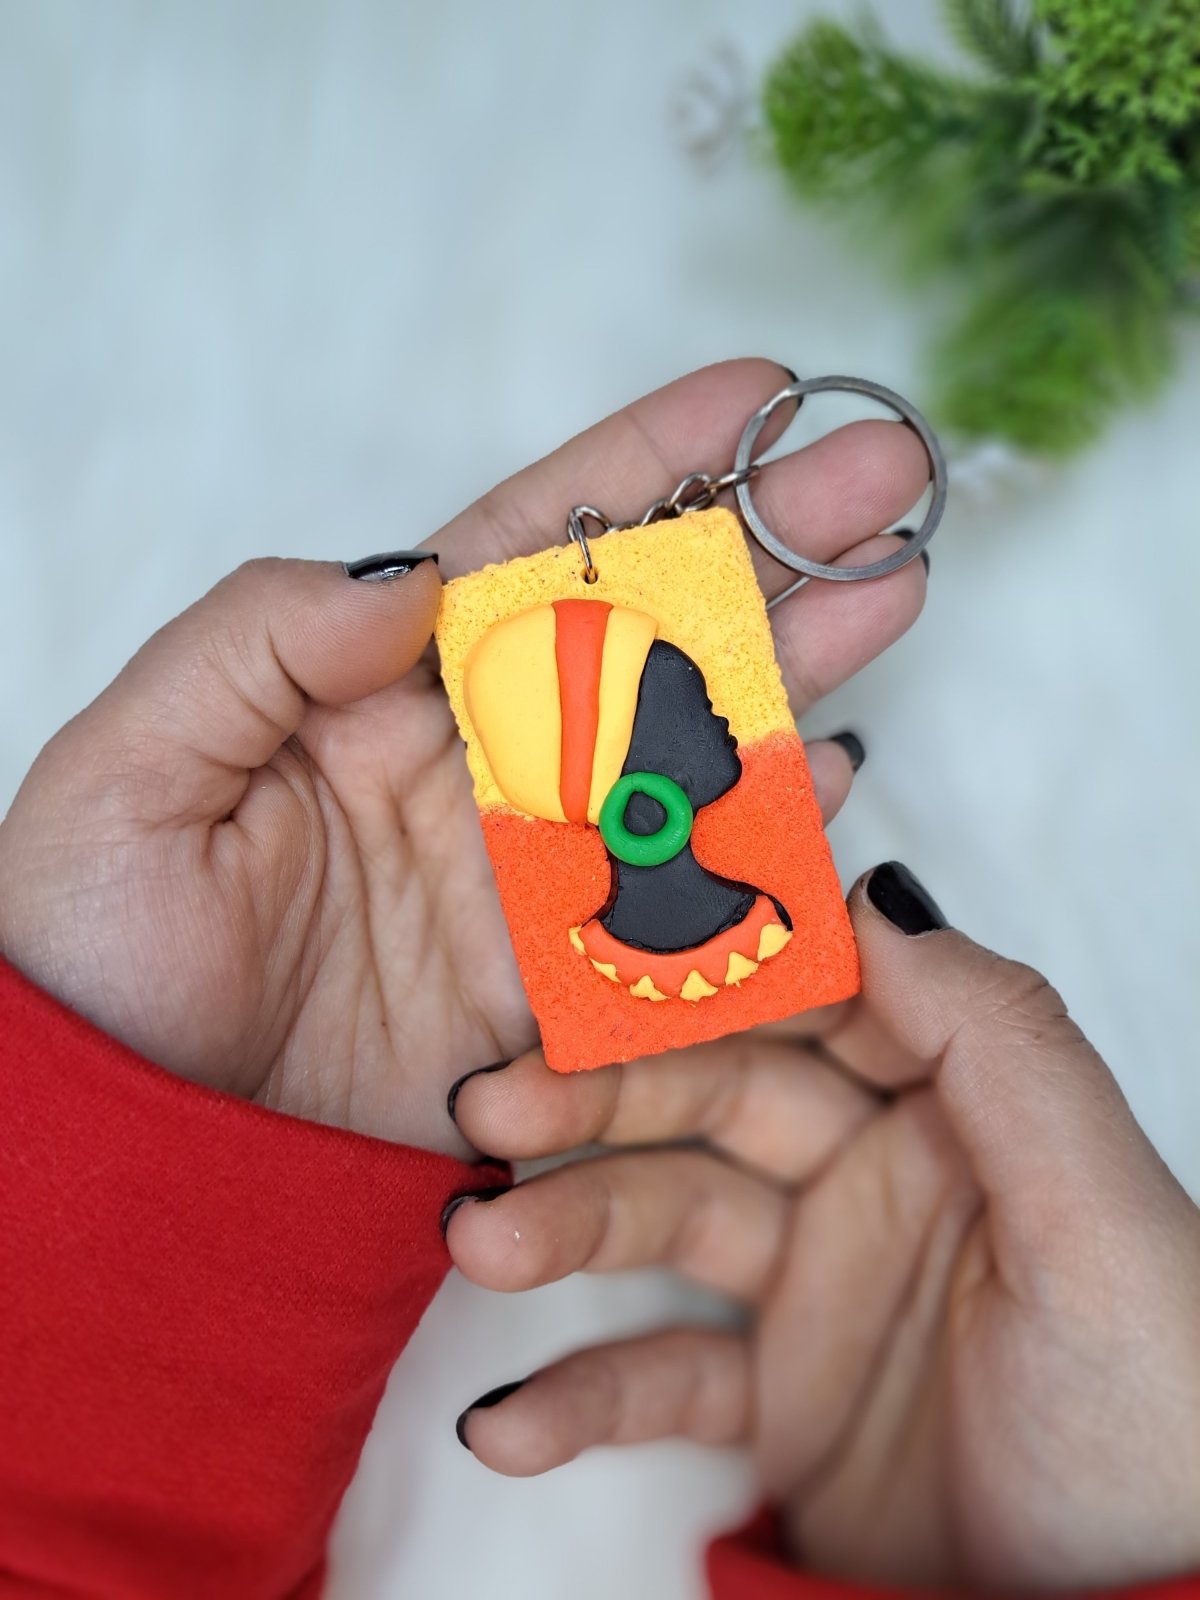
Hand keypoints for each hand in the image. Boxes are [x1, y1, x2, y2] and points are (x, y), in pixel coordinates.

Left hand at [0, 360, 928, 1153]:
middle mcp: (474, 765)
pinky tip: (825, 778)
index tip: (756, 395)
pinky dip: (760, 845)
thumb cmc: (88, 949)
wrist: (113, 1144)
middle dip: (766, 544)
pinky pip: (677, 904)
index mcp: (377, 687)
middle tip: (884, 473)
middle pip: (645, 631)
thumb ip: (261, 642)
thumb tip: (417, 581)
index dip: (646, 468)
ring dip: (793, 668)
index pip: (532, 548)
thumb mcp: (133, 766)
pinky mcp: (555, 986)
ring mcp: (526, 873)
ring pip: (687, 749)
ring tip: (892, 588)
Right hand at [446, 862, 1199, 1590]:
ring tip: (481, 1239)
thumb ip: (1001, 1046)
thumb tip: (875, 895)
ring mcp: (817, 1282)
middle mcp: (876, 1174)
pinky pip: (657, 1372)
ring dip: (566, 1227)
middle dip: (601, 1095)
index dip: (706, 968)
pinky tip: (510, 1418)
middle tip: (494, 1101)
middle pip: (716, 1099)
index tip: (595, 945)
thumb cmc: (1154, 1425)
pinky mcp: (775, 1395)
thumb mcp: (1098, 1220)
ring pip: (666, 1218)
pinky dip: (578, 1394)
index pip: (815, 998)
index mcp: (958, 1105)